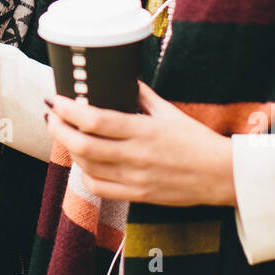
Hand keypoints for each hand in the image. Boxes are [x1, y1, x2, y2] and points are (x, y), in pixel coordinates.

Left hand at [44, 82, 235, 206]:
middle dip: (58, 129)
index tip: (55, 99)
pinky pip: (99, 188)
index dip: (69, 109)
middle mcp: (136, 156)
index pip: (95, 120)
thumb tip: (123, 78)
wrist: (222, 176)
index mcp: (144, 130)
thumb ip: (143, 96)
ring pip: (86, 167)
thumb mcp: (170, 112)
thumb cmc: (198, 141)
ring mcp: (135, 179)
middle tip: (52, 115)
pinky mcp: (137, 196)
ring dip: (68, 149)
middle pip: (82, 145)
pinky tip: (83, 161)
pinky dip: (84, 173)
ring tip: (64, 134)